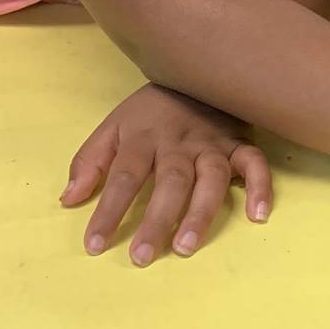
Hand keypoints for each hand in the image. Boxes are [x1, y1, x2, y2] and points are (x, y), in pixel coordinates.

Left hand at [62, 82, 271, 265]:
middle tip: (143, 256)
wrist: (195, 71)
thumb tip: (69, 200)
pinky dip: (260, 187)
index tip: (95, 244)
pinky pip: (255, 164)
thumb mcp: (113, 126)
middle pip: (169, 181)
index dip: (109, 211)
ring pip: (210, 178)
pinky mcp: (239, 145)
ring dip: (200, 212)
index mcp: (144, 136)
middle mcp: (179, 142)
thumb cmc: (151, 110)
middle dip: (157, 219)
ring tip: (187, 246)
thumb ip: (89, 161)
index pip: (124, 176)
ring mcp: (212, 144)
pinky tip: (258, 215)